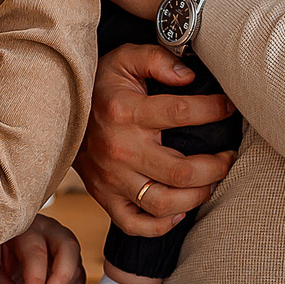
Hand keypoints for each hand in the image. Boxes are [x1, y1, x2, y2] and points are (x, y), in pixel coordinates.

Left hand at [0, 212, 85, 283]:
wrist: (7, 244)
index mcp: (25, 228)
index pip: (36, 252)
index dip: (37, 280)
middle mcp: (49, 230)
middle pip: (68, 249)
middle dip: (61, 281)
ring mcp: (64, 243)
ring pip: (76, 267)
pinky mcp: (72, 258)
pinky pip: (78, 279)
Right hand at [74, 43, 236, 237]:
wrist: (55, 111)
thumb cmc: (99, 84)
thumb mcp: (124, 58)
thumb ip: (157, 58)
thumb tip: (189, 76)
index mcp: (126, 111)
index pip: (181, 112)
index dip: (213, 110)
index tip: (229, 107)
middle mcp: (120, 149)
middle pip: (180, 171)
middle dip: (216, 167)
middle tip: (228, 158)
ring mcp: (111, 178)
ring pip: (162, 203)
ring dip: (197, 197)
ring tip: (210, 184)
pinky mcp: (103, 196)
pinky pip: (134, 223)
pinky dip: (161, 225)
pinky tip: (179, 210)